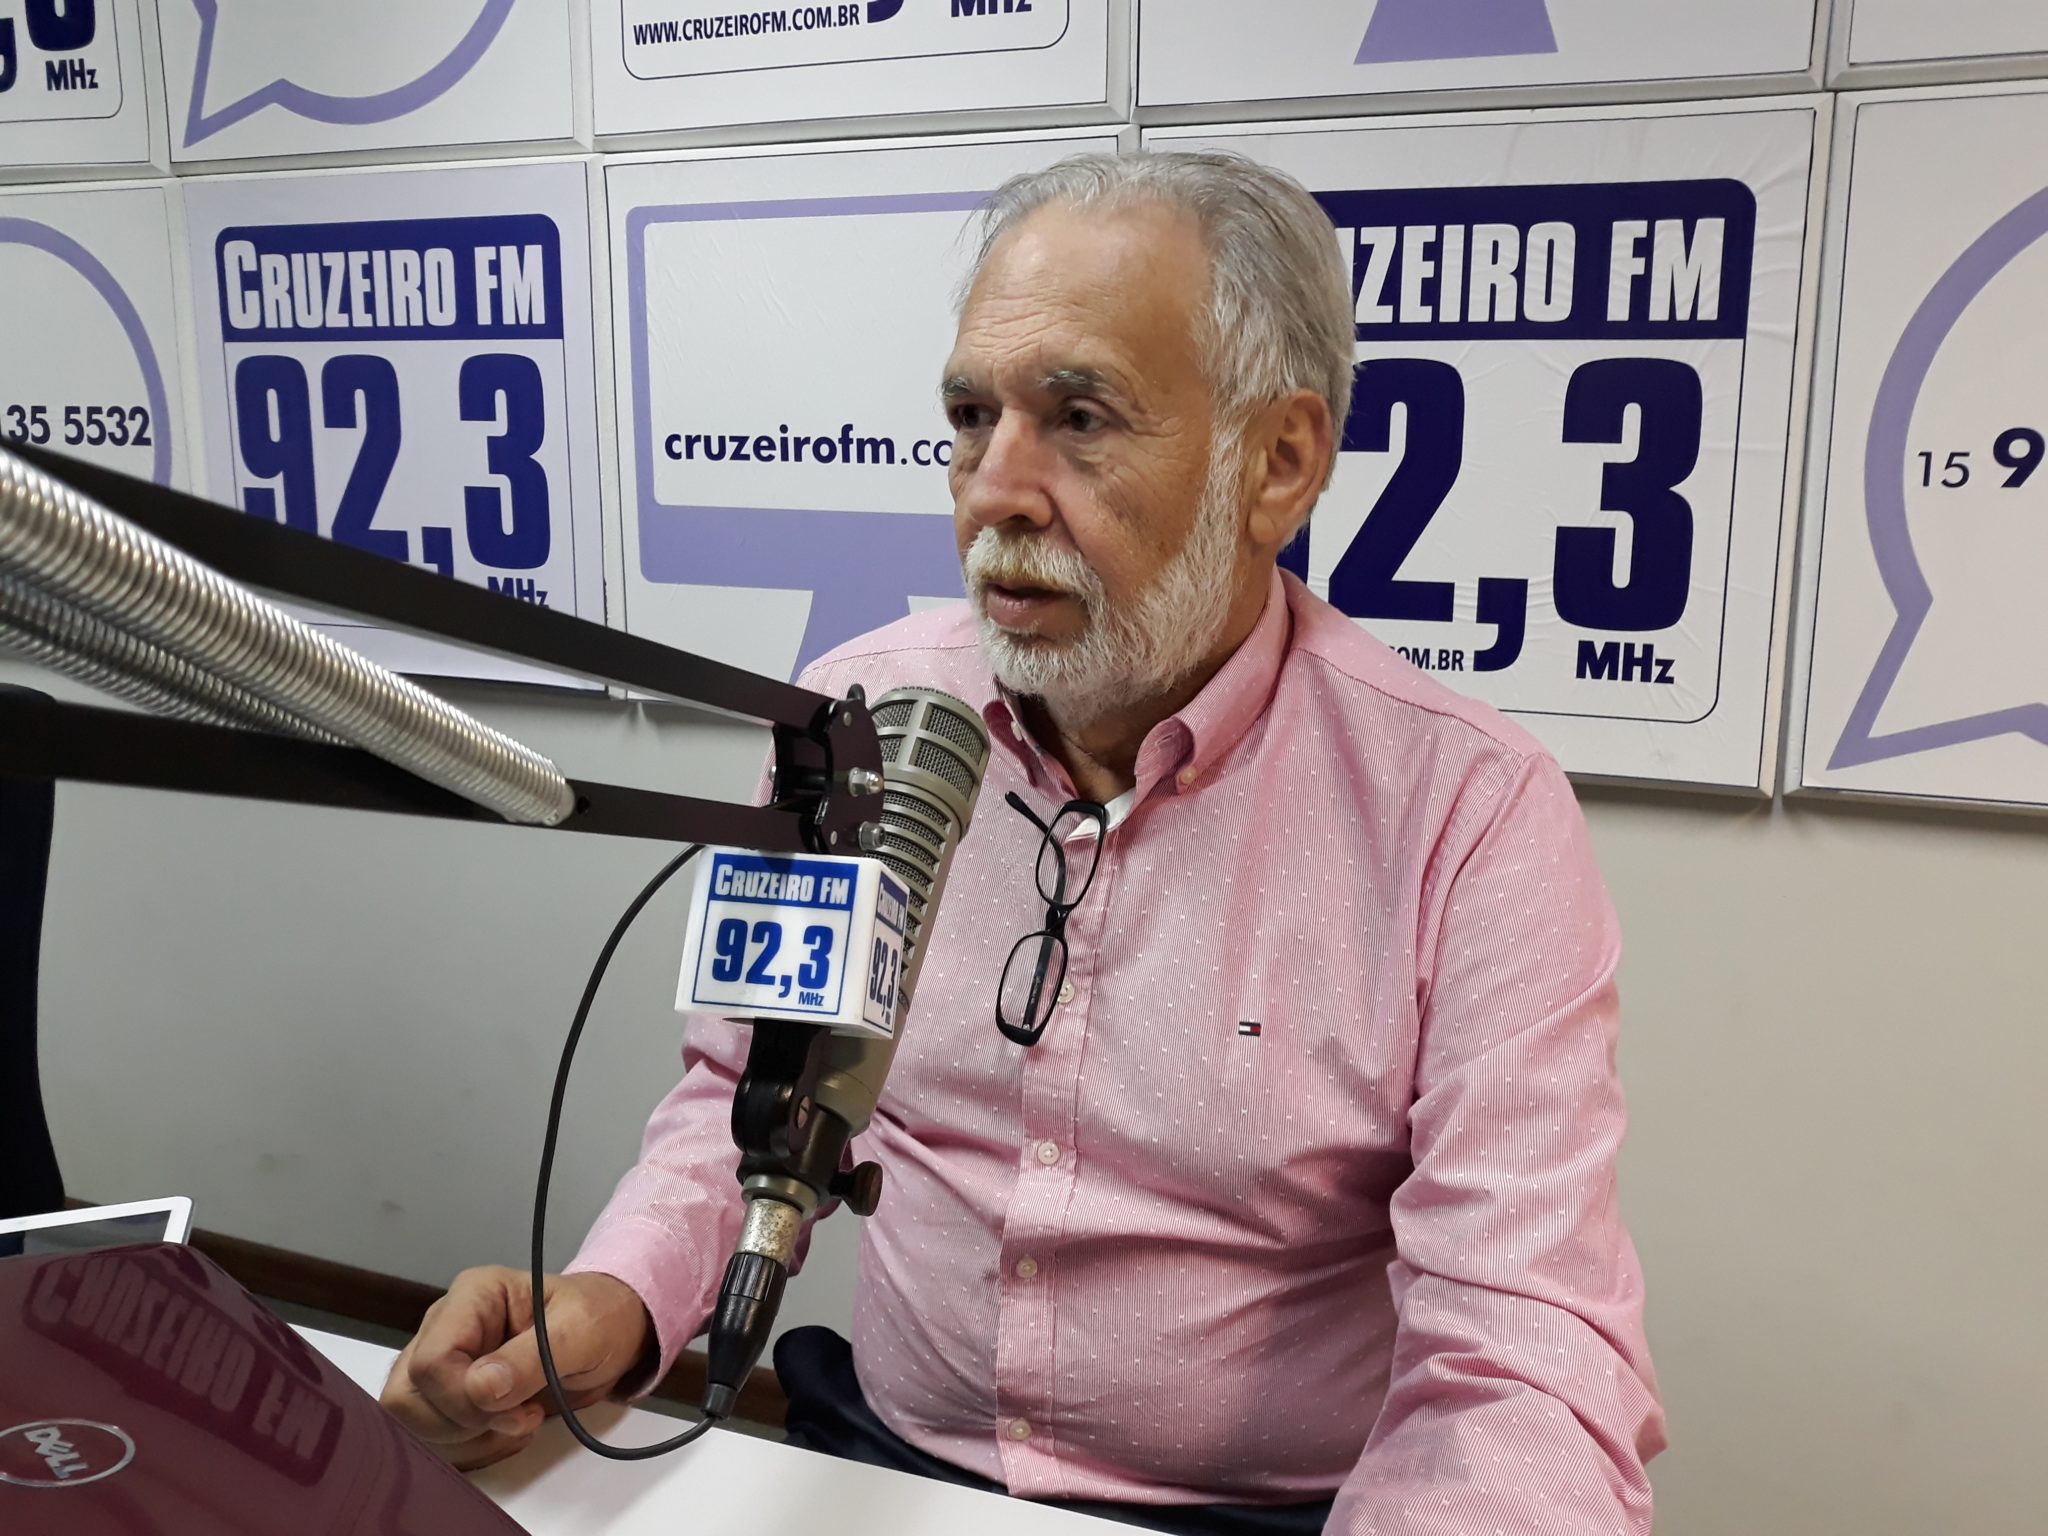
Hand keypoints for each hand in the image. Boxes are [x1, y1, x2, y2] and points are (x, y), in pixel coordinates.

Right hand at [379, 1266, 654, 1469]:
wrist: (611, 1332)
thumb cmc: (598, 1318)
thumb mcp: (582, 1331)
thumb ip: (532, 1357)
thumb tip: (481, 1387)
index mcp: (473, 1297)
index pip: (431, 1362)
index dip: (465, 1399)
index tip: (518, 1408)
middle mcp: (446, 1327)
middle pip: (408, 1398)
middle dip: (463, 1424)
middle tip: (518, 1417)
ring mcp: (443, 1363)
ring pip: (413, 1424)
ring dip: (469, 1440)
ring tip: (518, 1422)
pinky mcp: (447, 1395)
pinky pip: (432, 1439)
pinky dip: (471, 1450)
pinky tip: (506, 1434)